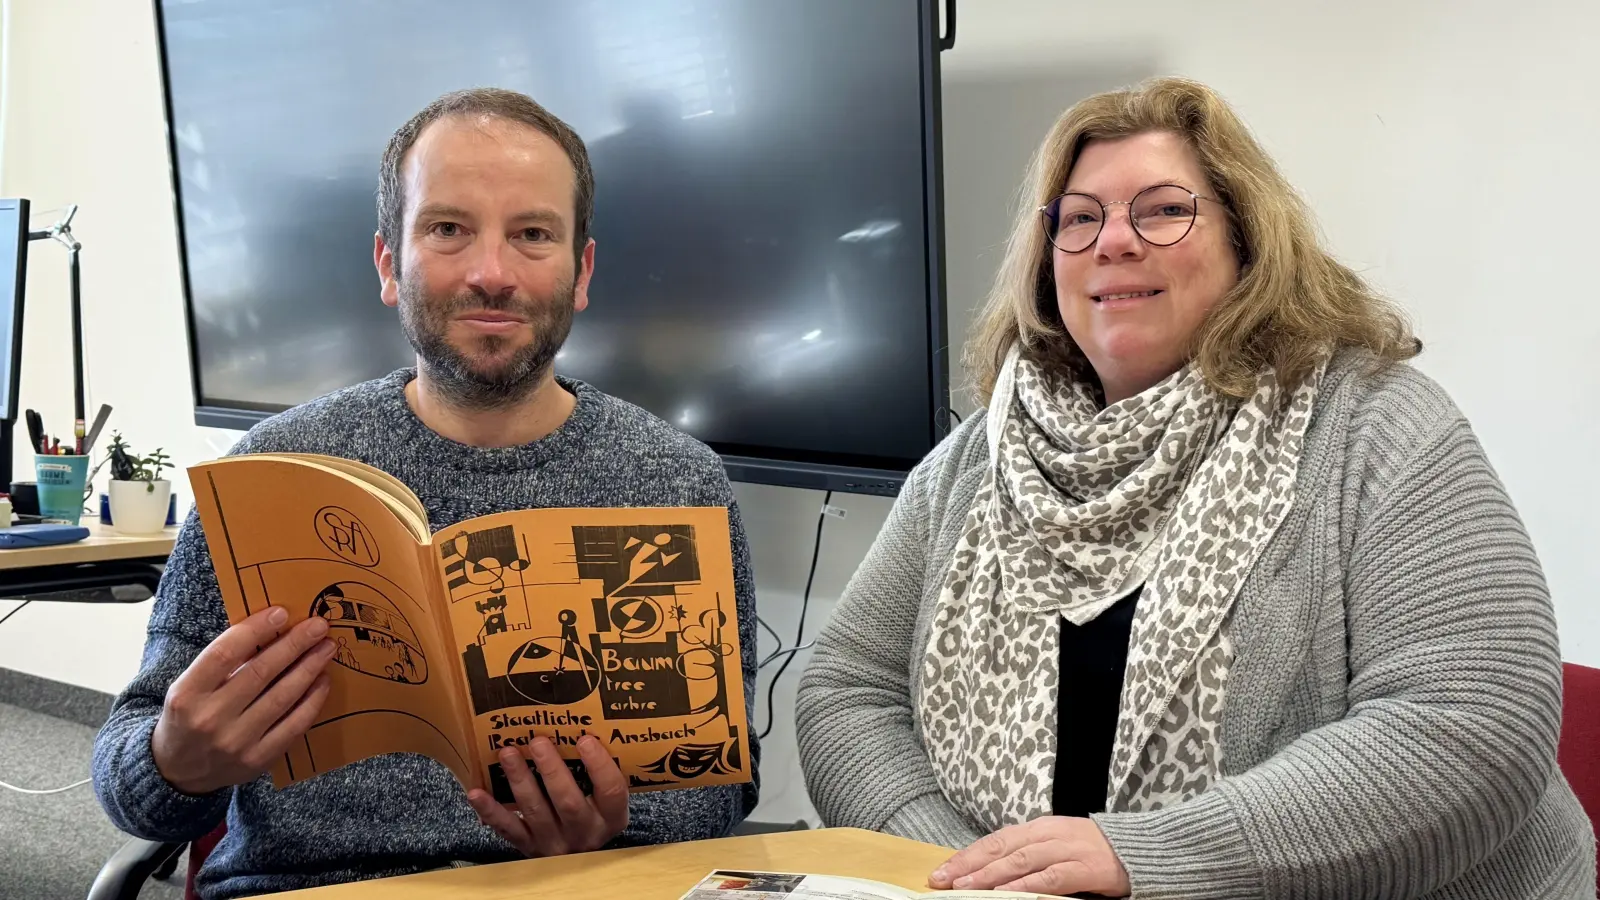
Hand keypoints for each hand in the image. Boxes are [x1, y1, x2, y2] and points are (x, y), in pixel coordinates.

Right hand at [152, 606, 335, 794]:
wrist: (177, 772)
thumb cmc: (188, 717)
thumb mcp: (189, 687)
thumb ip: (221, 662)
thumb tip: (269, 628)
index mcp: (186, 695)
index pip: (223, 654)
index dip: (255, 630)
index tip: (281, 613)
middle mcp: (210, 719)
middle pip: (260, 672)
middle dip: (294, 645)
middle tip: (318, 626)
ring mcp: (236, 742)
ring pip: (282, 697)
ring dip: (309, 668)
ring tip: (326, 648)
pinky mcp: (258, 759)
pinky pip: (294, 725)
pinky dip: (312, 700)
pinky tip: (322, 680)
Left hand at [466, 735, 628, 856]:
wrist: (577, 859)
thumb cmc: (593, 814)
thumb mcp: (607, 801)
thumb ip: (600, 773)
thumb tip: (585, 724)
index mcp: (611, 817)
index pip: (612, 792)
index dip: (599, 766)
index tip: (585, 739)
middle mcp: (584, 832)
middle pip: (569, 802)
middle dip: (551, 770)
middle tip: (537, 742)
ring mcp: (554, 841)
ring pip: (535, 811)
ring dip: (520, 780)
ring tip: (508, 752)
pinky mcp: (528, 846)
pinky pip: (508, 828)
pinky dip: (490, 810)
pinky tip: (476, 793)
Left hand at [929, 816, 1129, 896]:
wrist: (1139, 848)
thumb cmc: (1093, 851)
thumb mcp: (1056, 845)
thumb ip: (1027, 854)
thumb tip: (990, 872)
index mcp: (1039, 827)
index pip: (996, 840)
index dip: (967, 855)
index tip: (943, 870)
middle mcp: (1048, 834)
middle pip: (1001, 848)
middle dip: (969, 865)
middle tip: (942, 880)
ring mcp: (1066, 849)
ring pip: (1020, 861)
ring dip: (990, 875)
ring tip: (965, 887)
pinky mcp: (1084, 867)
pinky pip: (1051, 877)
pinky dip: (1026, 885)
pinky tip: (1006, 893)